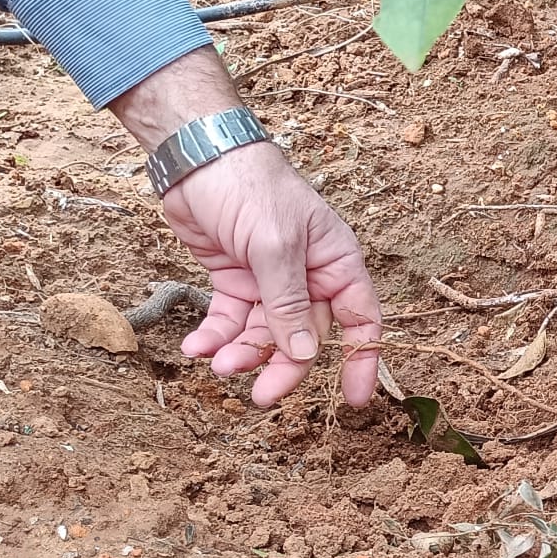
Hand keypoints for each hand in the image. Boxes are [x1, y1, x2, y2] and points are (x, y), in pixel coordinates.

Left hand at [109, 49, 382, 406]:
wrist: (198, 156)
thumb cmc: (251, 186)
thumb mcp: (275, 245)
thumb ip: (289, 301)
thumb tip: (303, 353)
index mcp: (336, 262)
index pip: (360, 319)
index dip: (359, 359)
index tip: (351, 400)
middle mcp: (308, 276)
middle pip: (305, 336)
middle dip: (282, 366)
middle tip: (261, 396)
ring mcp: (269, 280)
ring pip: (263, 334)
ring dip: (242, 354)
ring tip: (217, 363)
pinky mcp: (234, 280)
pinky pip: (229, 320)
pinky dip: (214, 337)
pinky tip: (196, 346)